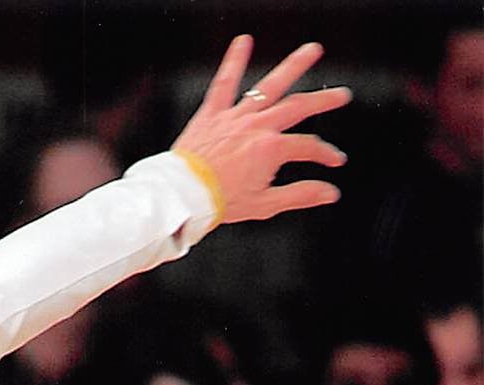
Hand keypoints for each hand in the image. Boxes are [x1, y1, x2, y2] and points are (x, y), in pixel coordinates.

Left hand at [174, 35, 349, 224]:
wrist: (182, 197)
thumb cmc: (218, 202)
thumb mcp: (265, 204)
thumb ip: (300, 194)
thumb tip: (329, 192)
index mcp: (271, 148)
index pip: (308, 146)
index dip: (325, 154)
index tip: (333, 161)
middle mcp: (257, 126)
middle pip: (298, 107)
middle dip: (323, 101)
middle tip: (341, 95)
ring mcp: (235, 117)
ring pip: (270, 86)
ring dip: (293, 66)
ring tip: (311, 51)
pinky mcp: (212, 114)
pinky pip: (224, 83)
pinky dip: (233, 61)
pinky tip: (242, 42)